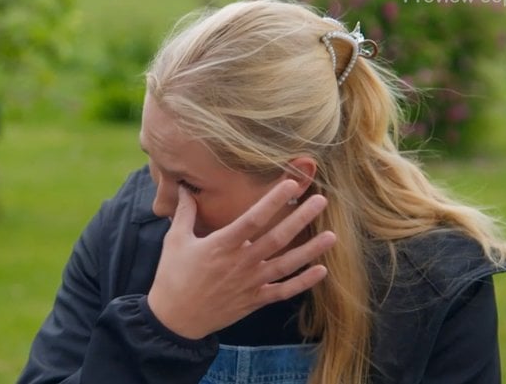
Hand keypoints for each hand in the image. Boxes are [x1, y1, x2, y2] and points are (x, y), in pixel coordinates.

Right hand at [147, 180, 335, 339]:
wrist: (174, 320)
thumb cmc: (173, 277)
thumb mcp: (176, 241)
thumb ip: (186, 213)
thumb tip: (184, 187)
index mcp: (222, 245)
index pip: (253, 218)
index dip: (273, 200)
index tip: (291, 185)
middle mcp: (241, 263)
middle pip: (277, 238)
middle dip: (300, 218)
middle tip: (320, 201)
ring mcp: (250, 283)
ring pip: (286, 264)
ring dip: (310, 250)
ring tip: (332, 236)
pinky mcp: (254, 301)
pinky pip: (283, 291)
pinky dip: (303, 283)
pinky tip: (321, 271)